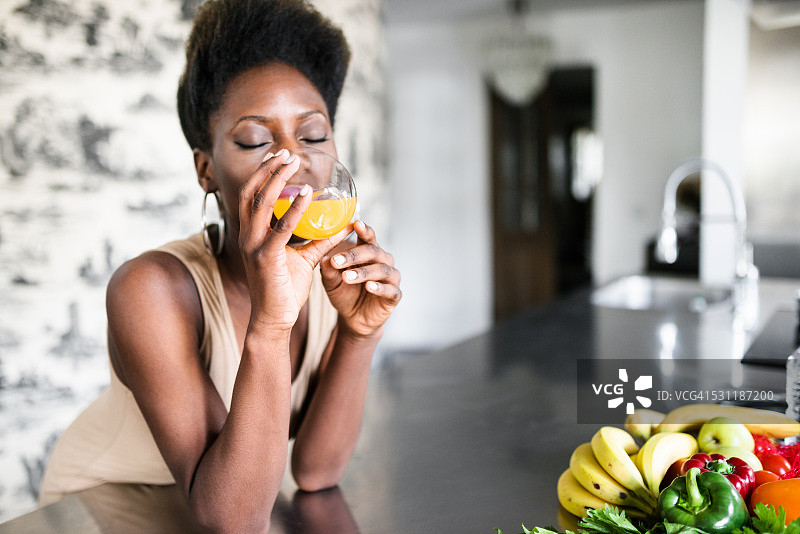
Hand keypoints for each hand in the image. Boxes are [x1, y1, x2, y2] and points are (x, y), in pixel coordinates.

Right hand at [238, 150, 349, 332]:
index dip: (263, 174)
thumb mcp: (305, 259)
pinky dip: (295, 209)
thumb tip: (343, 225)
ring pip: (262, 204)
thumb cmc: (286, 290)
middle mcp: (248, 238)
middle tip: (287, 152)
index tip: (278, 156)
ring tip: (293, 163)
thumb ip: (320, 241)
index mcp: (252, 235)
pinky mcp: (265, 259)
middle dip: (268, 169)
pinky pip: (281, 229)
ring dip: (277, 180)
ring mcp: (254, 248)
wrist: (274, 320)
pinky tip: (307, 194)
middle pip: (252, 193)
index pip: (252, 196)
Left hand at [321, 221, 400, 337]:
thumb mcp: (331, 281)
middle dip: (353, 255)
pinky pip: (390, 289)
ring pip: (381, 270)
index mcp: (369, 252)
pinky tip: (369, 287)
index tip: (355, 224)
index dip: (364, 229)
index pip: (368, 237)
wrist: (353, 318)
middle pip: (373, 252)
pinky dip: (379, 287)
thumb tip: (324, 258)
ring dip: (363, 272)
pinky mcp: (394, 295)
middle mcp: (383, 261)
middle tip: (336, 261)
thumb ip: (329, 269)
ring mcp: (391, 278)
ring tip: (347, 277)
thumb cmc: (344, 293)